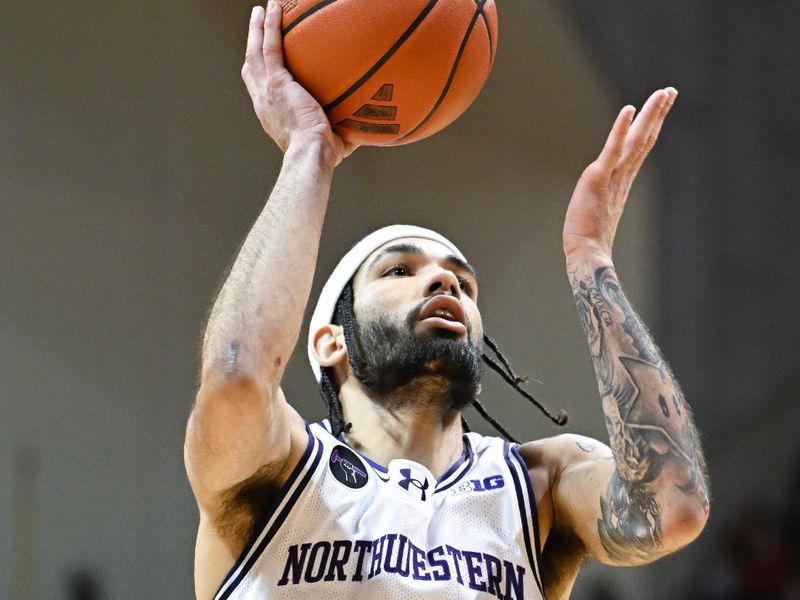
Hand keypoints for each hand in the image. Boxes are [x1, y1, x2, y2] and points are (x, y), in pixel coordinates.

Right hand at [241, 3, 356, 165]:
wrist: (312, 153)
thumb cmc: (323, 155)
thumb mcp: (331, 141)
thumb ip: (342, 132)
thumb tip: (362, 130)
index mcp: (271, 114)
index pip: (260, 89)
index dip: (259, 73)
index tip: (263, 62)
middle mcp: (263, 101)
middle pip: (252, 65)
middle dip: (252, 44)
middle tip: (257, 26)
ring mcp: (267, 90)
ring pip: (256, 51)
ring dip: (257, 28)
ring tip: (262, 9)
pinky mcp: (277, 82)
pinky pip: (270, 47)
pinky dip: (271, 26)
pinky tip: (275, 8)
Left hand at [563, 87, 676, 263]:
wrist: (587, 254)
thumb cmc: (589, 239)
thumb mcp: (600, 209)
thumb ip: (604, 199)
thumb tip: (604, 201)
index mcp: (623, 181)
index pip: (641, 148)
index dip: (651, 126)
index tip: (661, 106)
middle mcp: (622, 176)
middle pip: (645, 139)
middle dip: (657, 114)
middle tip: (670, 91)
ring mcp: (613, 176)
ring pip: (636, 140)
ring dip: (649, 115)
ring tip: (662, 93)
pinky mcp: (598, 178)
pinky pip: (612, 150)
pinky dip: (620, 129)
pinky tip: (629, 110)